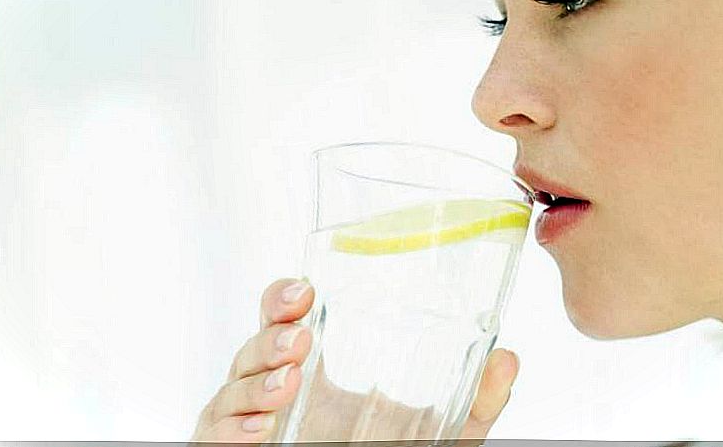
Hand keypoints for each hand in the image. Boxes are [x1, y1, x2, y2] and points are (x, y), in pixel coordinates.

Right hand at [191, 278, 519, 441]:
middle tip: (300, 340)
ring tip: (287, 386)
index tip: (305, 290)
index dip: (284, 297)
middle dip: (270, 337)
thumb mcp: (433, 432)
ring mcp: (247, 417)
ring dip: (255, 384)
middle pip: (253, 344)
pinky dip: (231, 429)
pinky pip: (214, 434)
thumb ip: (471, 403)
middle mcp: (271, 382)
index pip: (283, 313)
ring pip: (231, 387)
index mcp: (310, 363)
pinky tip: (262, 429)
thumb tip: (508, 360)